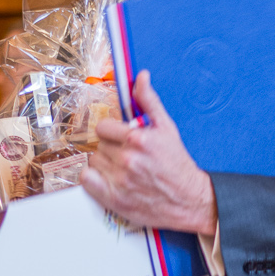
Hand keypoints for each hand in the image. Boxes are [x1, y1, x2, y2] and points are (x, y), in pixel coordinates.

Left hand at [81, 71, 217, 233]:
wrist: (188, 199)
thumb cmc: (177, 163)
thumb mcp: (167, 128)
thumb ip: (149, 101)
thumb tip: (141, 76)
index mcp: (137, 138)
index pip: (103, 127)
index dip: (112, 132)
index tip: (121, 138)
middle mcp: (127, 159)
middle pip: (99, 145)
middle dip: (111, 148)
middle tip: (126, 156)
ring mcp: (120, 180)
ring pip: (93, 161)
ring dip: (104, 164)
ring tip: (122, 169)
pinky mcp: (114, 198)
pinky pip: (87, 180)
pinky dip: (93, 179)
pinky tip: (108, 179)